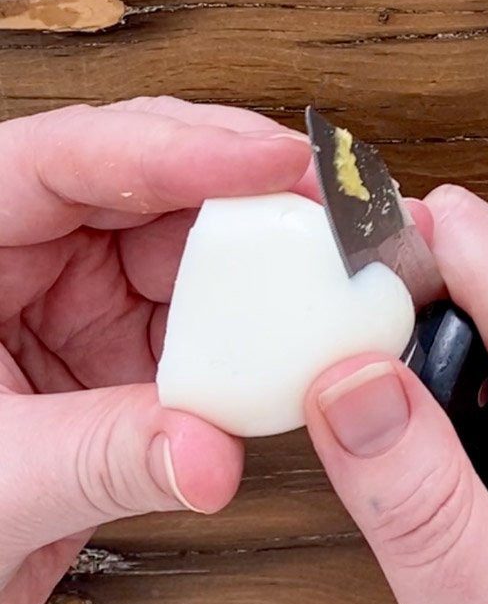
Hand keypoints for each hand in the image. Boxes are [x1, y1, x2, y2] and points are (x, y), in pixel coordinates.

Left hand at [0, 96, 308, 603]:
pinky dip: (258, 329)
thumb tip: (209, 453)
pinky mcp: (118, 350)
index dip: (179, 147)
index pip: (70, 158)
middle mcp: (25, 250)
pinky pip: (204, 322)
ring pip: (192, 245)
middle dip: (247, 181)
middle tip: (331, 198)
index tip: (268, 158)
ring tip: (340, 258)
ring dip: (267, 254)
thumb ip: (99, 456)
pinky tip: (307, 331)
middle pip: (152, 181)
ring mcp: (75, 296)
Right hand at [308, 187, 487, 603]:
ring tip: (452, 490)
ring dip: (444, 380)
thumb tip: (343, 372)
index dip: (379, 259)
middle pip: (474, 267)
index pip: (472, 240)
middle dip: (406, 342)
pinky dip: (482, 398)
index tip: (316, 315)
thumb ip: (410, 489)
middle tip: (385, 457)